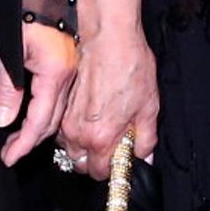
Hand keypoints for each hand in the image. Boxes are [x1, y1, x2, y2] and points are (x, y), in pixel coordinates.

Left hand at [0, 22, 77, 166]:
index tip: (9, 158)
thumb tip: (4, 119)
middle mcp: (69, 74)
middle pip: (52, 122)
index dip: (23, 143)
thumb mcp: (10, 47)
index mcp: (56, 72)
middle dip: (30, 141)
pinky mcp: (71, 62)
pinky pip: (63, 98)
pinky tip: (36, 114)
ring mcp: (73, 69)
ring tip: (19, 139)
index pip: (39, 120)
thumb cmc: (29, 7)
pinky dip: (49, 113)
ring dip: (40, 129)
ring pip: (60, 111)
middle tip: (10, 153)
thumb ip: (7, 86)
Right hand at [60, 13, 159, 177]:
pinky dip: (73, 129)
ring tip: (100, 129)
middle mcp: (79, 132)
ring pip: (69, 147)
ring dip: (82, 145)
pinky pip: (63, 129)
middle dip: (94, 159)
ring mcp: (66, 119)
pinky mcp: (60, 104)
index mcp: (102, 138)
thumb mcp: (149, 107)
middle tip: (110, 145)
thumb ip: (146, 138)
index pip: (100, 173)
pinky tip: (89, 116)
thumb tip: (145, 156)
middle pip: (81, 164)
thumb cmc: (129, 65)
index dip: (112, 169)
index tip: (120, 160)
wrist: (108, 36)